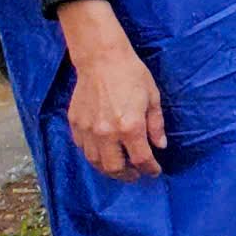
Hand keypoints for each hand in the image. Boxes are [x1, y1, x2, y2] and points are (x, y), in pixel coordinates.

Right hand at [56, 1, 164, 180]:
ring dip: (109, 169)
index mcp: (130, 126)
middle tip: (136, 174)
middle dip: (128, 175)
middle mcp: (107, 133)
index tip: (154, 171)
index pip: (141, 159)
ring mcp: (89, 130)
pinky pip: (83, 148)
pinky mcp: (76, 125)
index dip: (150, 168)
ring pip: (96, 162)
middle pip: (115, 167)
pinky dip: (94, 155)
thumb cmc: (132, 75)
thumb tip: (160, 146)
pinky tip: (103, 152)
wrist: (102, 60)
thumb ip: (156, 125)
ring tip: (120, 167)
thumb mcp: (152, 97)